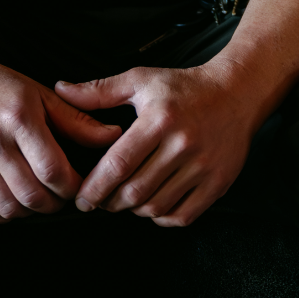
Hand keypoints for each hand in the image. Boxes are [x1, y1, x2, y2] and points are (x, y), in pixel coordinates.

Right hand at [0, 48, 121, 223]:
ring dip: (30, 211)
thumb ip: (77, 121)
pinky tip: (12, 200)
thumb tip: (114, 137)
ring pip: (9, 209)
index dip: (73, 186)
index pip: (53, 170)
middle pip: (32, 195)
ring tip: (38, 196)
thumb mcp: (41, 95)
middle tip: (61, 194)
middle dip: (55, 202)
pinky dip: (2, 216)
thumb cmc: (0, 86)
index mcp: (19, 118)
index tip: (81, 185)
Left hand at [55, 62, 257, 226]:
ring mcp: (203, 166)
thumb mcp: (141, 80)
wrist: (237, 93)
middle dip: (111, 203)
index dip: (95, 187)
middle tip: (101, 201)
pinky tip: (155, 203)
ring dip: (135, 210)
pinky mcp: (218, 183)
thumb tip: (61, 90)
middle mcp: (182, 144)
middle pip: (135, 191)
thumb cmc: (184, 87)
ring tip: (127, 199)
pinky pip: (182, 215)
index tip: (82, 198)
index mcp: (159, 119)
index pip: (118, 163)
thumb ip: (99, 90)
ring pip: (156, 207)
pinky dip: (163, 217)